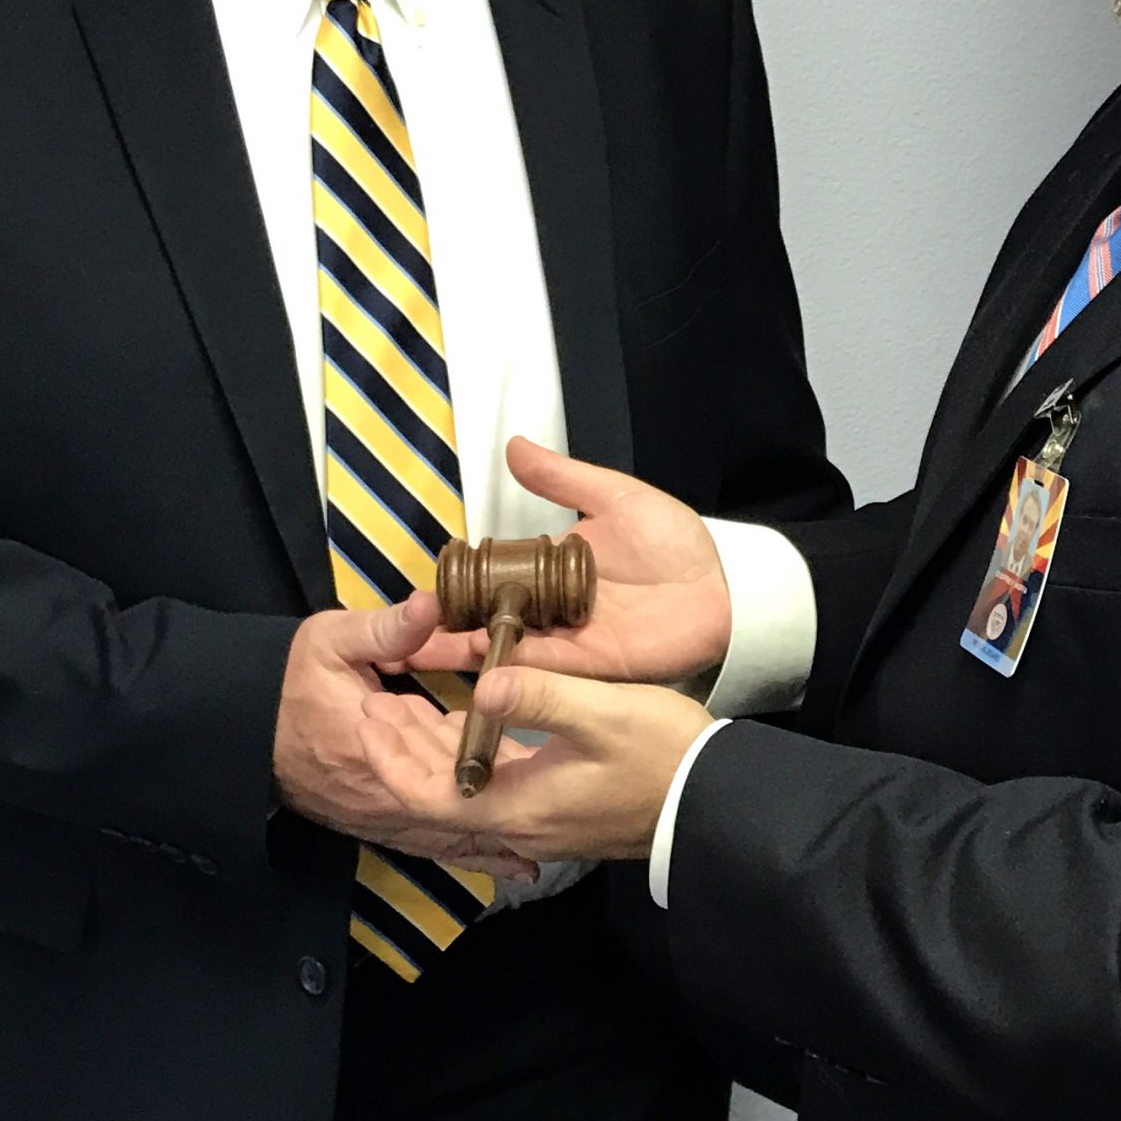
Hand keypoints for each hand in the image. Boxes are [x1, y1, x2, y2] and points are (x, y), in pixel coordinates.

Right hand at [273, 593, 532, 874]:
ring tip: (534, 862)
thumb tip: (432, 605)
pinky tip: (499, 865)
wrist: (242, 724)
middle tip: (554, 831)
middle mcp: (379, 798)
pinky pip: (425, 843)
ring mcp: (375, 817)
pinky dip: (462, 854)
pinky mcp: (372, 822)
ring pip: (440, 838)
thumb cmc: (290, 679)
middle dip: (498, 821)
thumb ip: (386, 629)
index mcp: (376, 753)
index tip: (534, 777)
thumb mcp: (332, 641)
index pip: (440, 772)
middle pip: (449, 817)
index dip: (486, 778)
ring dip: (484, 848)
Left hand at [362, 664, 713, 865]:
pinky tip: (471, 729)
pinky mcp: (562, 813)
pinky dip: (470, 759)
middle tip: (375, 705)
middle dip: (402, 751)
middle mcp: (521, 822)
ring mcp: (543, 822)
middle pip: (440, 795)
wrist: (714, 800)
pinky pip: (495, 790)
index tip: (365, 716)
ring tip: (407, 710)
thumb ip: (539, 696)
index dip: (389, 757)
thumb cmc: (663, 754)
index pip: (426, 794)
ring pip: (467, 792)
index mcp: (518, 804)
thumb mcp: (603, 714)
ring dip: (433, 754)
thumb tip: (480, 683)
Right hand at [401, 436, 732, 686]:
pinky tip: (475, 670)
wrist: (724, 584)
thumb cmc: (674, 541)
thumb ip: (562, 478)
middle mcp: (551, 612)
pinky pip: (543, 673)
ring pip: (505, 653)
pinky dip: (511, 674)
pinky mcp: (591, 669)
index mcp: (550, 572)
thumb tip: (513, 446)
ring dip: (466, 655)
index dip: (454, 590)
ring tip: (418, 655)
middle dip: (443, 633)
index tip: (416, 593)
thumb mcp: (614, 497)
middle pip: (487, 624)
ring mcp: (568, 644)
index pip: (489, 582)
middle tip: (396, 638)